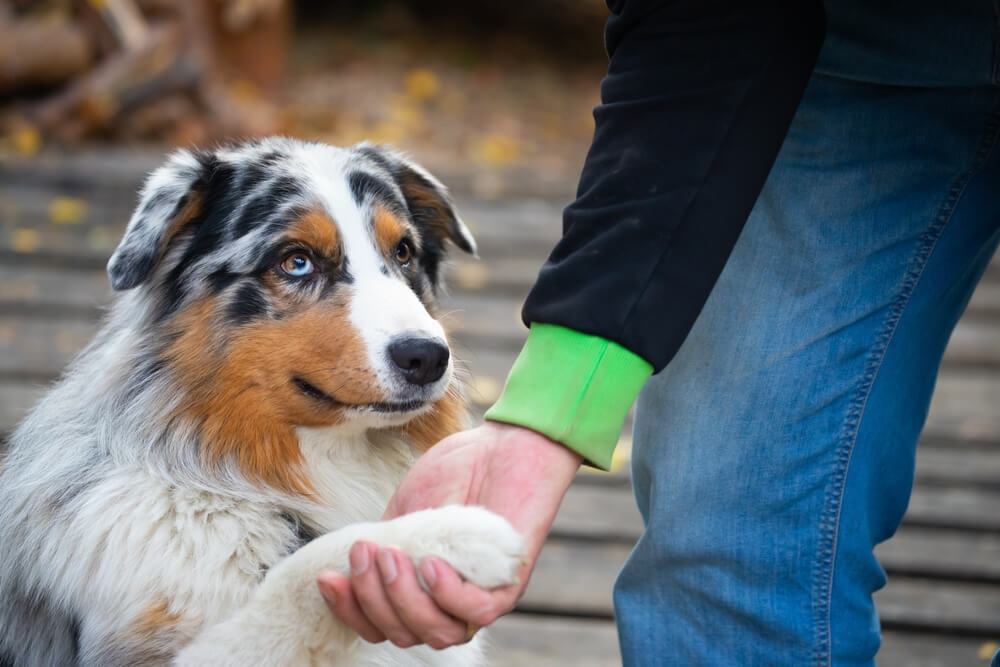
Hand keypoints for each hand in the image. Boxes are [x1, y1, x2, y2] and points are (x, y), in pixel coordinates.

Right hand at [315, 421, 581, 648]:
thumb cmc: (455, 474)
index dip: (350, 610)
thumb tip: (344, 571)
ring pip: (436, 632)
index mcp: (420, 591)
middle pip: (402, 634)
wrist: (502, 445)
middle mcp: (448, 604)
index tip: (327, 578)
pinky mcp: (508, 586)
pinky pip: (476, 613)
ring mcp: (480, 599)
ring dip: (404, 598)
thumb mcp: (403, 513)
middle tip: (364, 552)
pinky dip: (446, 595)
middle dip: (372, 598)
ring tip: (392, 556)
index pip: (380, 626)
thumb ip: (381, 546)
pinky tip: (432, 564)